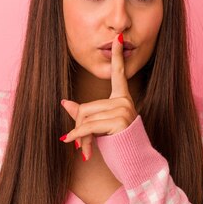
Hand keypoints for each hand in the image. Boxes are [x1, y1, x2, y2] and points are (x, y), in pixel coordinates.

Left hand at [59, 32, 138, 160]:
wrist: (137, 166)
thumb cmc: (120, 148)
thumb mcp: (99, 129)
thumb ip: (85, 115)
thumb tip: (65, 103)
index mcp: (122, 99)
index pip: (119, 74)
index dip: (117, 55)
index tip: (118, 37)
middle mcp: (124, 101)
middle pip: (86, 106)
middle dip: (79, 127)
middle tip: (80, 144)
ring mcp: (123, 109)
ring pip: (85, 116)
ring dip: (80, 136)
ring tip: (86, 150)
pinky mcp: (119, 120)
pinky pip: (88, 125)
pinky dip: (78, 135)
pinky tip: (76, 145)